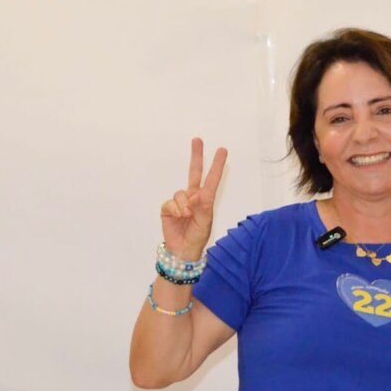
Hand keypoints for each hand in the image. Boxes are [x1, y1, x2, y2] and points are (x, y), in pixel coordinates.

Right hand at [160, 137, 226, 259]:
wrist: (183, 250)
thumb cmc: (198, 236)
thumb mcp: (205, 222)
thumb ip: (203, 206)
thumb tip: (197, 193)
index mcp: (206, 200)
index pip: (211, 179)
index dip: (217, 165)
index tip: (222, 150)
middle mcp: (193, 197)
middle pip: (193, 172)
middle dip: (196, 156)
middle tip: (197, 140)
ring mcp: (180, 202)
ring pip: (181, 193)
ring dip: (185, 204)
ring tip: (188, 215)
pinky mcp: (168, 208)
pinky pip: (171, 202)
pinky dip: (176, 209)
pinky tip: (179, 217)